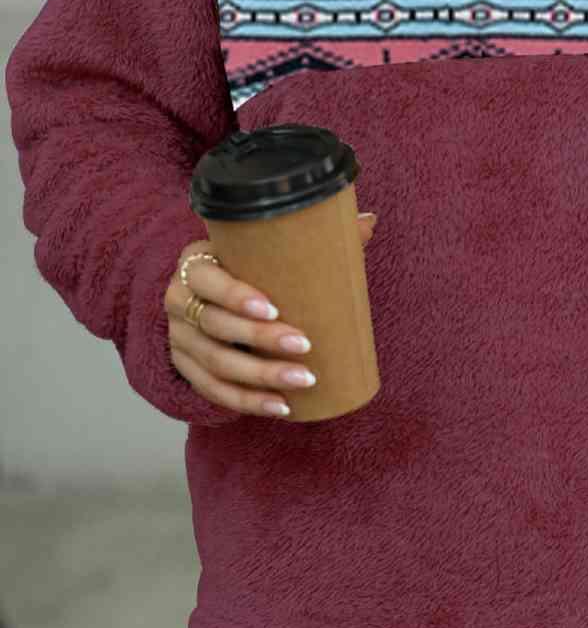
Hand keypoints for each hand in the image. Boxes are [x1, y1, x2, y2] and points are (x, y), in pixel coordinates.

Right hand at [165, 211, 378, 417]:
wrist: (206, 292)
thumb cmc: (247, 266)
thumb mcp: (266, 248)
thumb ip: (311, 235)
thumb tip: (369, 221)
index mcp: (195, 264)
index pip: (207, 279)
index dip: (235, 296)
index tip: (274, 308)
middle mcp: (179, 301)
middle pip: (215, 326)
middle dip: (261, 340)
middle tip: (304, 345)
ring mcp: (179, 339)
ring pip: (216, 364)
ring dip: (260, 377)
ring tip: (303, 379)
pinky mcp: (186, 368)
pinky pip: (213, 391)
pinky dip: (247, 402)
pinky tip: (280, 406)